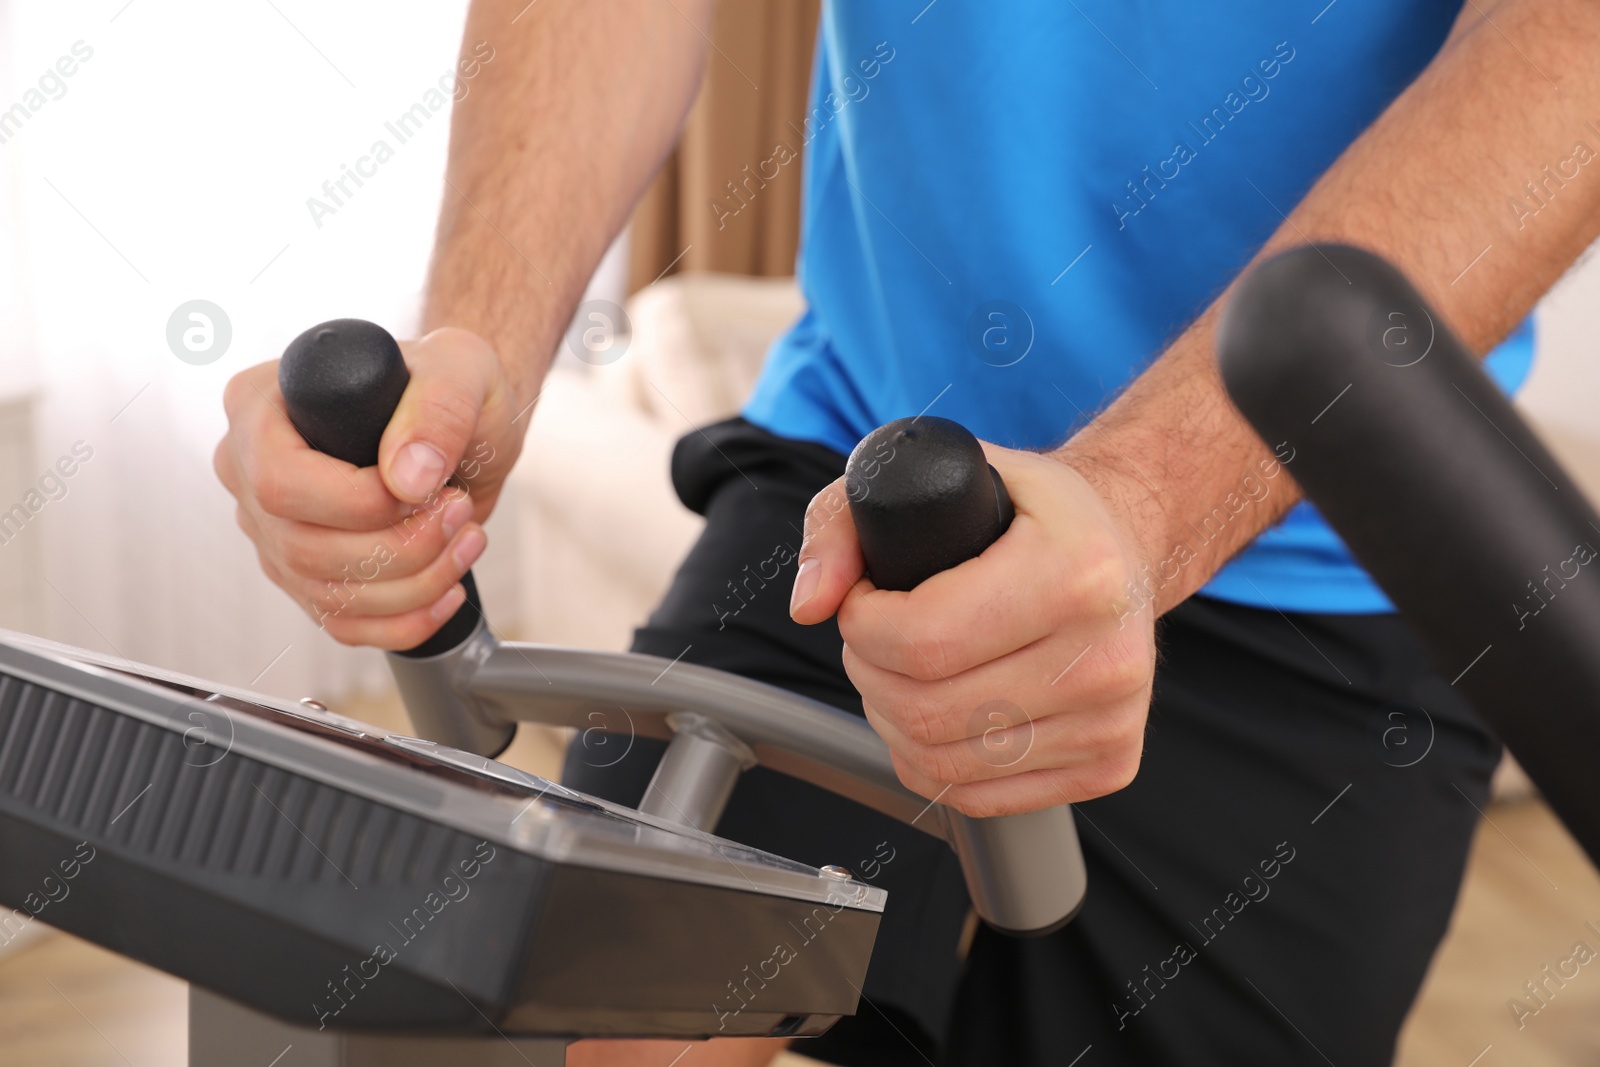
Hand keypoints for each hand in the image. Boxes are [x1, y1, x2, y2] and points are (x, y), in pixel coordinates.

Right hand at [215, 327, 525, 648]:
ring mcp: (273, 532)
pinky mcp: (306, 577)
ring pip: (327, 595)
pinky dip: (407, 621)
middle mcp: (250, 472)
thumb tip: (408, 478)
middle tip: (460, 512)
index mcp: (260, 407)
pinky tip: (448, 587)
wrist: (465, 427)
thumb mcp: (460, 369)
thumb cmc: (448, 383)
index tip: (427, 490)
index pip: (280, 481)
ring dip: (416, 583)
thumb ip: (438, 409)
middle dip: (401, 547)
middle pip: (303, 548)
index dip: (358, 502)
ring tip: (468, 538)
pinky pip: (344, 624)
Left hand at [789, 444, 1157, 817]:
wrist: (1120, 547)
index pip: (924, 640)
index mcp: (1077, 572)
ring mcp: (1112, 719)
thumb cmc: (1019, 513)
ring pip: (944, 763)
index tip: (865, 602)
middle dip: (870, 674)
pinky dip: (930, 763)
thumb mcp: (931, 476)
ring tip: (900, 672)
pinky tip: (934, 716)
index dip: (864, 627)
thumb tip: (810, 603)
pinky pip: (978, 797)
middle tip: (875, 637)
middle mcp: (1106, 655)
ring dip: (892, 721)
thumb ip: (844, 524)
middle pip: (927, 710)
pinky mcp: (1108, 765)